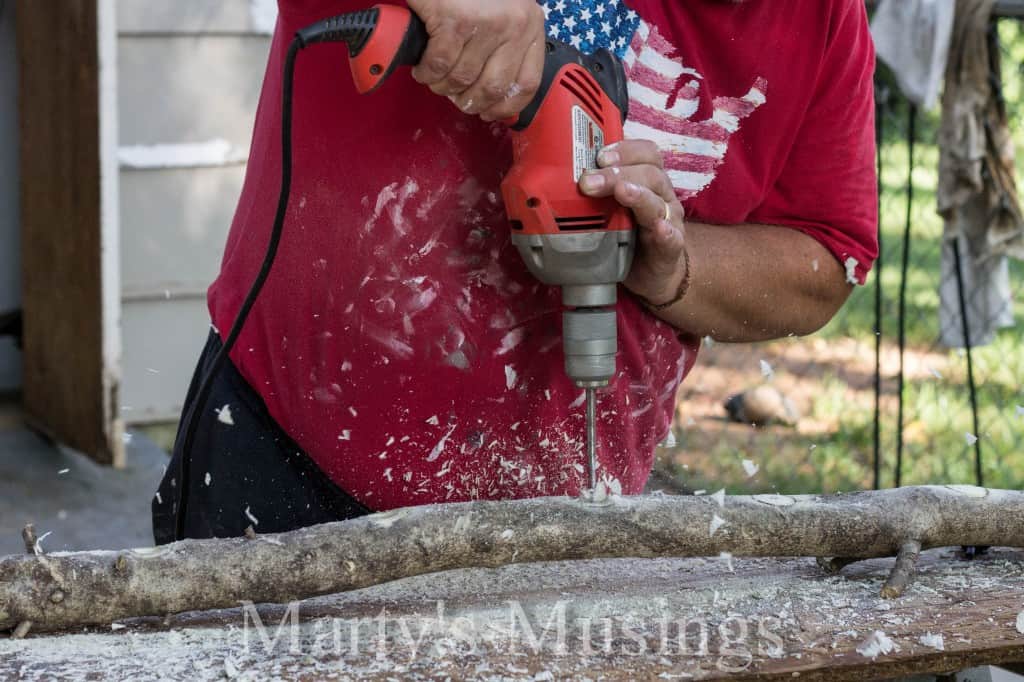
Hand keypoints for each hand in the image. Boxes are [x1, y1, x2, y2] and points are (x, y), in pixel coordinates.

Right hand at [407, 0, 545, 120]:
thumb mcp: (505, 17)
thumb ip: (508, 51)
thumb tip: (497, 100)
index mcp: (530, 27)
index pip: (527, 83)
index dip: (505, 107)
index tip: (488, 112)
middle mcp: (514, 25)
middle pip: (493, 88)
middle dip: (468, 101)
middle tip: (454, 96)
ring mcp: (486, 23)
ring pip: (463, 79)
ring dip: (443, 87)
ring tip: (435, 78)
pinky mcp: (454, 20)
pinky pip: (439, 65)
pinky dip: (427, 73)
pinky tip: (424, 69)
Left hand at [578, 140, 688, 306]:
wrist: (645, 273)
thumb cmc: (624, 234)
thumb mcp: (605, 208)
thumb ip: (591, 191)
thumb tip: (556, 178)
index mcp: (646, 180)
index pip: (645, 153)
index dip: (624, 149)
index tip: (598, 155)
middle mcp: (659, 196)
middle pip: (650, 173)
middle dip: (618, 173)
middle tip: (589, 182)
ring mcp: (667, 222)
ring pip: (658, 202)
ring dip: (638, 195)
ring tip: (621, 192)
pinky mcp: (670, 249)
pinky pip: (672, 238)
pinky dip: (666, 233)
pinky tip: (659, 228)